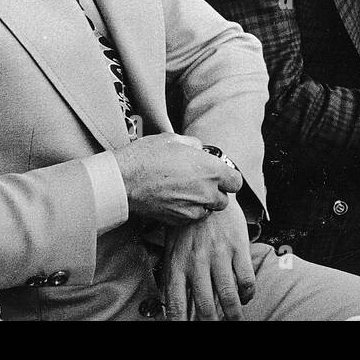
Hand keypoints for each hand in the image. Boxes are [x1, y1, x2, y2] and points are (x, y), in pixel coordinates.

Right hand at [112, 133, 242, 225]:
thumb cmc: (147, 155)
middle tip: (201, 182)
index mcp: (212, 170)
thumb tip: (200, 150)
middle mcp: (206, 192)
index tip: (220, 174)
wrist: (123, 180)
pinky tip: (175, 199)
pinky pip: (191, 217)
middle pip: (224, 200)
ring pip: (207, 210)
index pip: (236, 182)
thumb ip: (195, 145)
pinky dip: (187, 211)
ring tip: (186, 191)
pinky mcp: (178, 219)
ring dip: (202, 203)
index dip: (229, 177)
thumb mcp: (175, 139)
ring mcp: (193, 209)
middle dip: (216, 192)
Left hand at [161, 203, 254, 320]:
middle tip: (215, 327)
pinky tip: (245, 296)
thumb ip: (174, 279)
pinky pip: (246, 279)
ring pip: (228, 296)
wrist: (206, 193)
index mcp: (177, 265)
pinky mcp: (238, 246)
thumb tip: (173, 310)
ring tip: (235, 320)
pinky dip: (247, 294)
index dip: (181, 323)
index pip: (176, 305)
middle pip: (204, 306)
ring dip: (233, 315)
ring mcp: (219, 254)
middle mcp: (197, 262)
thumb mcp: (172, 252)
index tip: (188, 330)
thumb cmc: (187, 227)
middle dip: (210, 323)